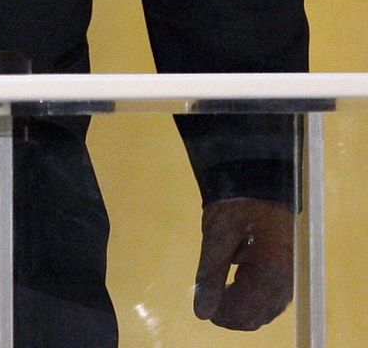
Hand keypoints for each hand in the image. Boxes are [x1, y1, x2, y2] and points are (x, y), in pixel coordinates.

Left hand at [193, 196, 293, 329]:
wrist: (256, 177)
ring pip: (266, 309)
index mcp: (272, 270)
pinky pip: (272, 297)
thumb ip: (210, 275)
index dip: (223, 316)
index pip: (247, 312)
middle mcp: (288, 279)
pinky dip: (253, 297)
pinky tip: (235, 287)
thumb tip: (201, 312)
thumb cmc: (235, 202)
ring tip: (219, 292)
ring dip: (242, 307)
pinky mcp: (288, 269)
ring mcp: (291, 275)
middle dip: (232, 314)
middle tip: (208, 300)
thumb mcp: (216, 234)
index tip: (203, 308)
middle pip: (259, 316)